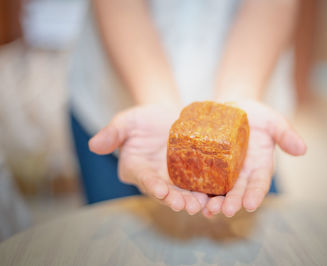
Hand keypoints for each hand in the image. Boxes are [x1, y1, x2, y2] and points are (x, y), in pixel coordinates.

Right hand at [89, 105, 208, 214]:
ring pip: (182, 194)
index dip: (151, 185)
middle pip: (164, 193)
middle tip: (187, 205)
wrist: (169, 117)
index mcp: (136, 169)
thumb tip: (93, 145)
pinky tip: (214, 197)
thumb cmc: (144, 119)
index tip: (160, 190)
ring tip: (202, 205)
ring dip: (191, 201)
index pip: (143, 179)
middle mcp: (154, 180)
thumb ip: (112, 133)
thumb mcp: (127, 121)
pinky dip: (205, 193)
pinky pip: (197, 187)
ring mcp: (173, 181)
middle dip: (174, 200)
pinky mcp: (190, 177)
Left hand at [203, 100, 306, 216]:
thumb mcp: (271, 120)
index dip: (255, 194)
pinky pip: (203, 181)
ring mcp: (224, 173)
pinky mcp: (207, 168)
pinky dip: (199, 192)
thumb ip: (285, 133)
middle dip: (233, 202)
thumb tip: (303, 149)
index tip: (250, 204)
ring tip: (208, 210)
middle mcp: (242, 174)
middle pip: (238, 193)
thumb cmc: (254, 114)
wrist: (230, 107)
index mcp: (260, 167)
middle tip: (225, 210)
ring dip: (214, 202)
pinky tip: (193, 200)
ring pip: (220, 192)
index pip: (259, 184)